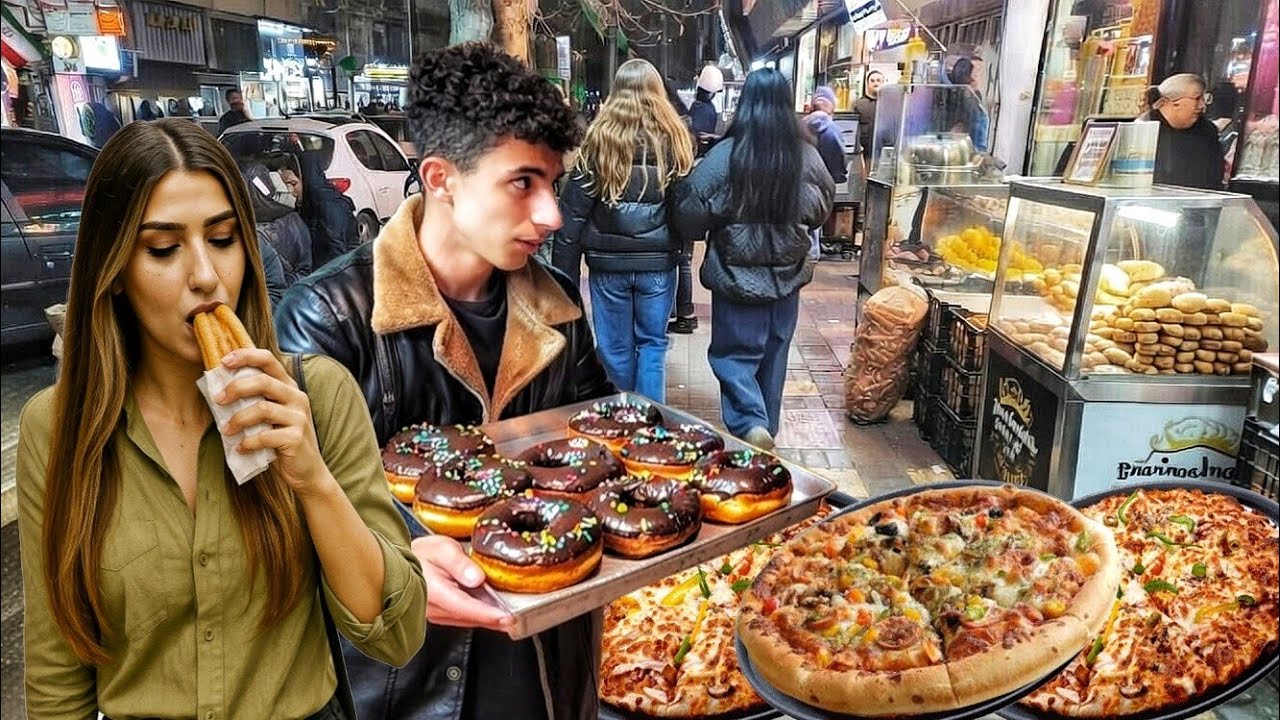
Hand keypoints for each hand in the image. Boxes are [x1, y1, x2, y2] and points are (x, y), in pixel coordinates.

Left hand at [217, 349, 329, 496]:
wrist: (306, 471)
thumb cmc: (281, 441)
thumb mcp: (269, 416)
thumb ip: (254, 401)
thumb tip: (219, 392)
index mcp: (288, 387)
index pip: (269, 360)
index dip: (246, 356)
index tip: (223, 361)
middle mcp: (296, 397)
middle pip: (263, 381)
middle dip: (236, 388)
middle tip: (218, 399)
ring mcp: (299, 417)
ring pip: (263, 409)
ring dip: (238, 419)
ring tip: (225, 430)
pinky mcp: (296, 438)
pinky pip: (266, 436)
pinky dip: (248, 442)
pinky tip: (240, 448)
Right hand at [412, 535, 512, 631]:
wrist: (401, 560)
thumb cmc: (421, 552)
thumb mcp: (441, 548)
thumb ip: (459, 563)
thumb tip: (476, 578)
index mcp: (434, 591)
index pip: (465, 607)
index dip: (488, 614)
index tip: (507, 617)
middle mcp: (433, 608)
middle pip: (469, 618)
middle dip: (493, 620)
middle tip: (517, 619)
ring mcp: (435, 614)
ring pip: (466, 620)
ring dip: (487, 619)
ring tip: (508, 615)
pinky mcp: (438, 615)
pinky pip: (461, 618)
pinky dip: (477, 616)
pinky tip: (491, 611)